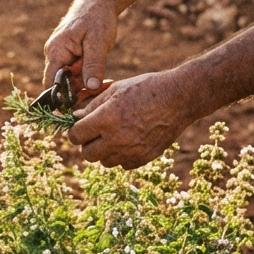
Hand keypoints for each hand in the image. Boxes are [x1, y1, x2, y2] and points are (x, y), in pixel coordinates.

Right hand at [43, 0, 117, 92]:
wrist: (99, 1)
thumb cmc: (97, 18)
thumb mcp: (99, 42)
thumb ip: (94, 65)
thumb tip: (90, 88)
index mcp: (56, 51)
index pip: (51, 82)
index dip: (61, 97)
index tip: (78, 107)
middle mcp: (54, 54)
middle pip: (60, 83)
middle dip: (76, 93)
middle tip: (96, 98)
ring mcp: (62, 55)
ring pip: (69, 79)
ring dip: (83, 85)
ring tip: (101, 87)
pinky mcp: (70, 55)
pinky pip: (75, 73)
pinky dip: (86, 78)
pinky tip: (99, 79)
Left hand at [67, 70, 193, 168]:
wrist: (178, 98)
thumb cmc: (145, 88)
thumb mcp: (115, 89)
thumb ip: (92, 105)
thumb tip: (76, 116)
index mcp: (105, 119)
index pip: (76, 136)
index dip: (75, 131)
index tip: (80, 127)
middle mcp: (116, 139)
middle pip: (87, 154)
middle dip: (87, 144)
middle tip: (95, 133)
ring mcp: (131, 151)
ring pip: (105, 162)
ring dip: (104, 151)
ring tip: (114, 135)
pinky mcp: (144, 158)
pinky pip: (124, 164)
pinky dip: (122, 156)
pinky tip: (129, 141)